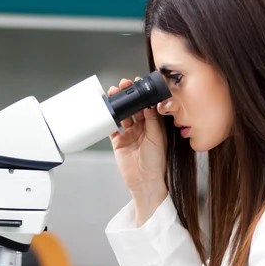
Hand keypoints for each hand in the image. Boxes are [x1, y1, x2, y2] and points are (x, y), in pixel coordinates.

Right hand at [109, 78, 167, 222]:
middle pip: (134, 108)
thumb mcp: (157, 138)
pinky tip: (107, 111)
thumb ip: (152, 121)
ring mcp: (129, 135)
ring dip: (119, 105)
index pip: (147, 106)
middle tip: (124, 86)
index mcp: (153, 126)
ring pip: (122, 115)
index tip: (138, 84)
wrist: (144, 181)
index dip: (142, 95)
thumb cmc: (155, 163)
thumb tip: (149, 104)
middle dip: (128, 96)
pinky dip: (109, 119)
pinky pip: (112, 128)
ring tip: (114, 94)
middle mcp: (141, 129)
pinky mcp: (118, 142)